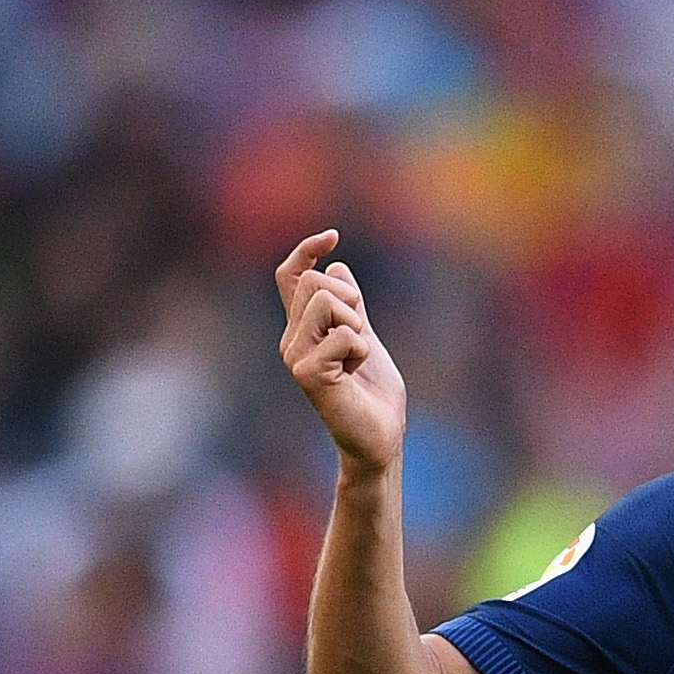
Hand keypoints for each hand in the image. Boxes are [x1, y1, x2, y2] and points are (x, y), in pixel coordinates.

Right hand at [277, 231, 406, 473]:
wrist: (381, 436)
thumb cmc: (373, 392)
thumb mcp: (365, 337)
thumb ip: (352, 306)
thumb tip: (339, 268)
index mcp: (303, 328)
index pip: (292, 276)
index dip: (307, 251)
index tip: (333, 237)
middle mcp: (292, 339)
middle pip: (313, 281)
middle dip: (350, 299)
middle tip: (360, 336)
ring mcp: (295, 355)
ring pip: (325, 299)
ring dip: (355, 324)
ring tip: (356, 357)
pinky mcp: (307, 372)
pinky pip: (343, 333)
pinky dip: (360, 350)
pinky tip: (354, 374)